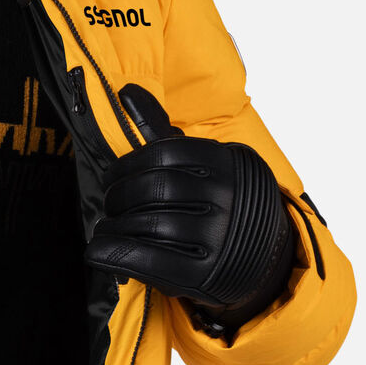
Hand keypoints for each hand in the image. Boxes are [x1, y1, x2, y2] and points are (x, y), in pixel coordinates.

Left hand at [85, 85, 294, 331]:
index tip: (112, 177)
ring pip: (147, 225)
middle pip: (151, 190)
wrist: (267, 258)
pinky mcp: (204, 273)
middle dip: (118, 198)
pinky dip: (113, 254)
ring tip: (106, 227)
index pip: (162, 154)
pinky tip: (98, 251)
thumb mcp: (205, 163)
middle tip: (109, 204)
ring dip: (114, 227)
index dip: (125, 167)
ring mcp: (217, 237)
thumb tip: (126, 92)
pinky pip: (147, 259)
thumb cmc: (221, 203)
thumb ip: (164, 132)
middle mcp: (226, 198)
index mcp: (227, 163)